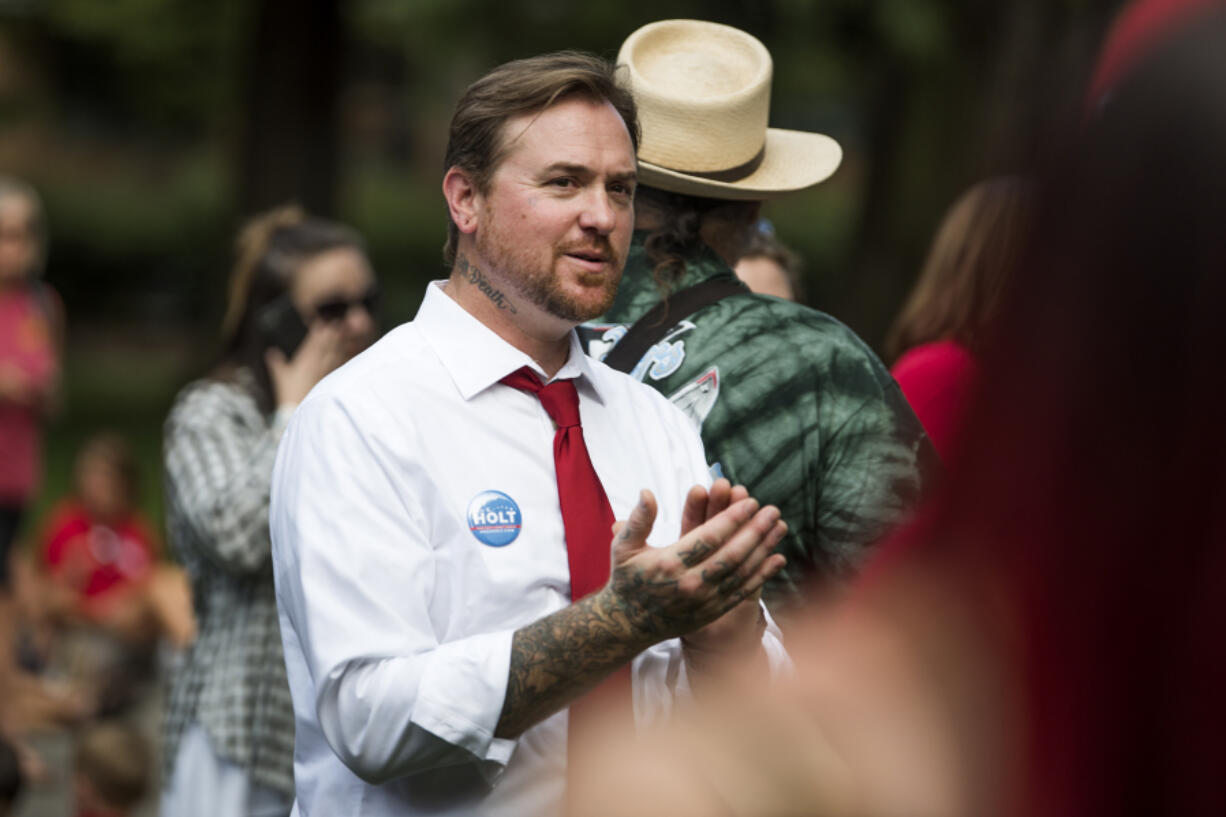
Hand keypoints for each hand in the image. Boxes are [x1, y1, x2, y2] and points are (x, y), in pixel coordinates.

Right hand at [266, 322, 346, 407]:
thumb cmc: (288, 393)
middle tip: (338, 321)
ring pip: (333, 353)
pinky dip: (343, 355)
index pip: (311, 343)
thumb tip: (271, 352)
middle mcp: (315, 364)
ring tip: (344, 330)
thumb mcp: (281, 377)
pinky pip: (338, 364)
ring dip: (339, 341)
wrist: (296, 409)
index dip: (317, 331)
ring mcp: (324, 371)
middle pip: (325, 345)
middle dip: (331, 332)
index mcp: (303, 362)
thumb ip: (276, 363)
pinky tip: (348, 349)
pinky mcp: (330, 379)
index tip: (323, 321)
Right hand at [602, 488, 786, 644]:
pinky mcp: (712, 612)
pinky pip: (742, 591)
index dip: (732, 518)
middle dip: (755, 530)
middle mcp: (690, 583)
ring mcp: (704, 601)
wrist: (628, 624)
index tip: (750, 501)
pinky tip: (778, 559)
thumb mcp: (623, 547)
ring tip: (780, 527)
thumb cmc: (627, 578)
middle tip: (772, 510)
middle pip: (732, 554)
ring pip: (741, 572)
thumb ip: (638, 520)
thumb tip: (647, 492)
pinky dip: (762, 575)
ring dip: (764, 549)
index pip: (709, 537)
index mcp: (670, 563)